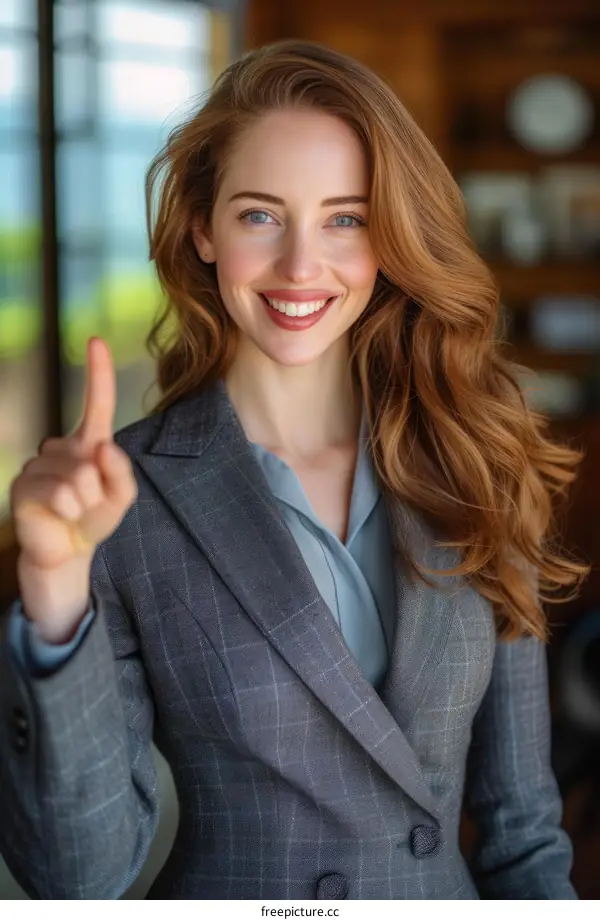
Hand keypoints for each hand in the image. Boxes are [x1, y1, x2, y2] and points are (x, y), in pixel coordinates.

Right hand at [9, 338, 137, 637]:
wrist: (66, 552)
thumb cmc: (93, 519)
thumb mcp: (121, 498)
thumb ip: (122, 473)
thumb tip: (103, 448)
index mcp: (88, 443)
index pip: (96, 403)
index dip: (97, 372)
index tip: (95, 340)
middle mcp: (61, 447)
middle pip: (94, 459)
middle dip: (101, 491)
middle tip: (87, 506)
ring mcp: (38, 463)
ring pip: (78, 478)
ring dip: (84, 503)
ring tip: (73, 512)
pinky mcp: (23, 485)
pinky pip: (60, 494)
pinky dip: (69, 511)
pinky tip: (59, 517)